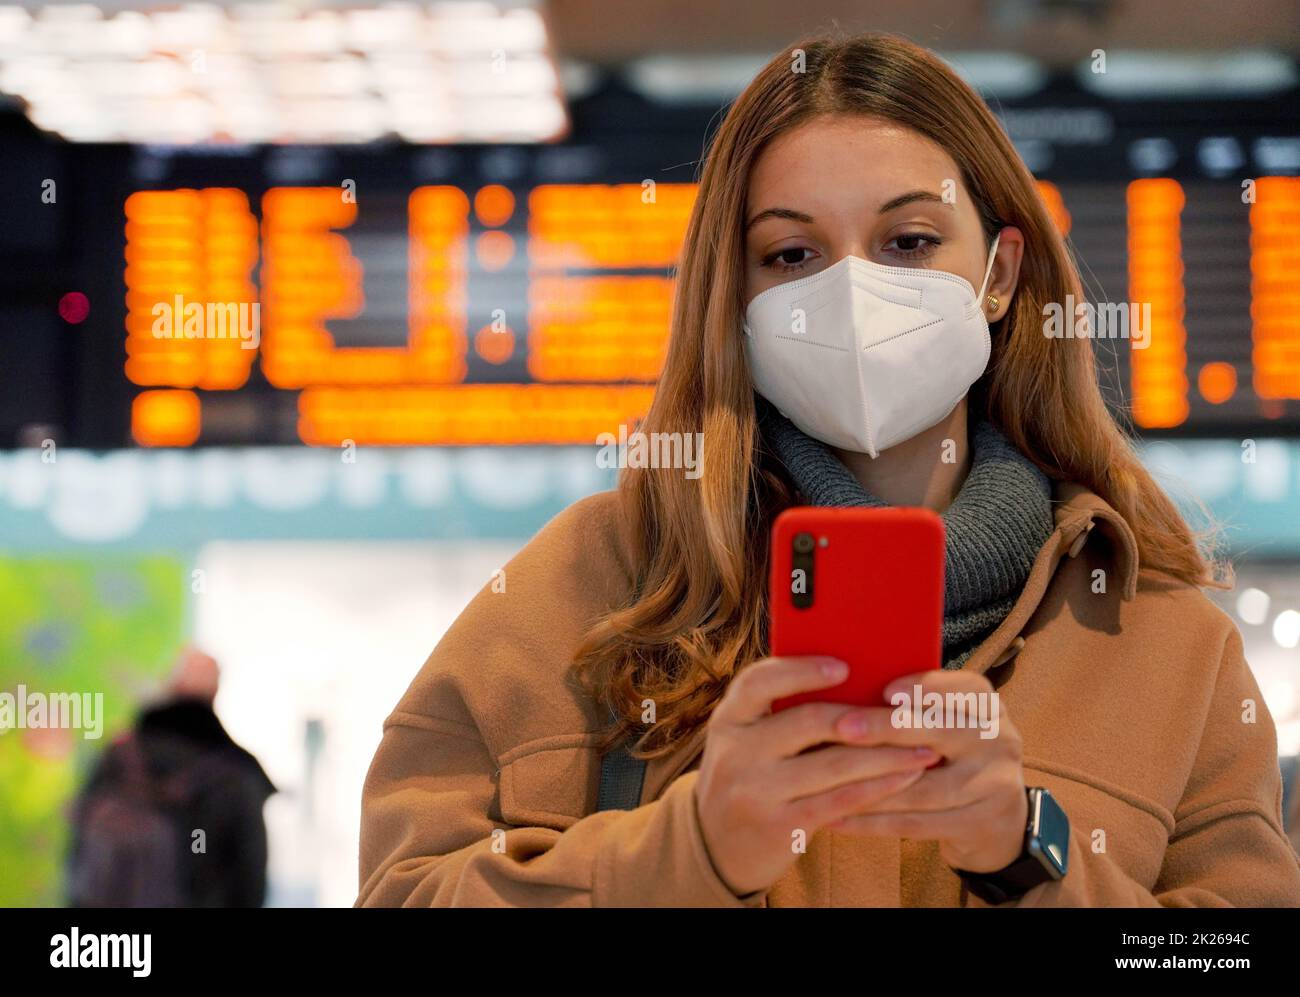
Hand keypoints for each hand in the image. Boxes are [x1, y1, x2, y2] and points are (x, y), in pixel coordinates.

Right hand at [694, 656, 939, 896]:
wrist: (716, 847)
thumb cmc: (749, 778)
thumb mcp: (748, 741)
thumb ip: (782, 714)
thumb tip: (859, 683)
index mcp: (728, 719)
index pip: (758, 682)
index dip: (801, 671)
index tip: (844, 667)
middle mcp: (736, 752)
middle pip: (807, 721)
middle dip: (866, 716)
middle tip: (908, 713)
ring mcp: (756, 792)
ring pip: (834, 764)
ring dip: (886, 755)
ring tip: (924, 749)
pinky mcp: (780, 826)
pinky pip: (840, 800)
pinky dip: (878, 786)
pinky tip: (905, 777)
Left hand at [824, 669, 1028, 874]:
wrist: (997, 815)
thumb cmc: (950, 753)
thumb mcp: (948, 722)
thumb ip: (912, 707)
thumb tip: (847, 690)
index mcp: (986, 706)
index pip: (965, 688)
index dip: (926, 687)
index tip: (886, 689)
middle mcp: (998, 740)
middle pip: (941, 732)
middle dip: (888, 728)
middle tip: (844, 727)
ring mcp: (993, 785)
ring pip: (925, 786)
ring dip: (873, 784)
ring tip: (829, 778)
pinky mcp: (979, 824)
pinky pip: (918, 824)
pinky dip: (875, 821)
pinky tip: (839, 817)